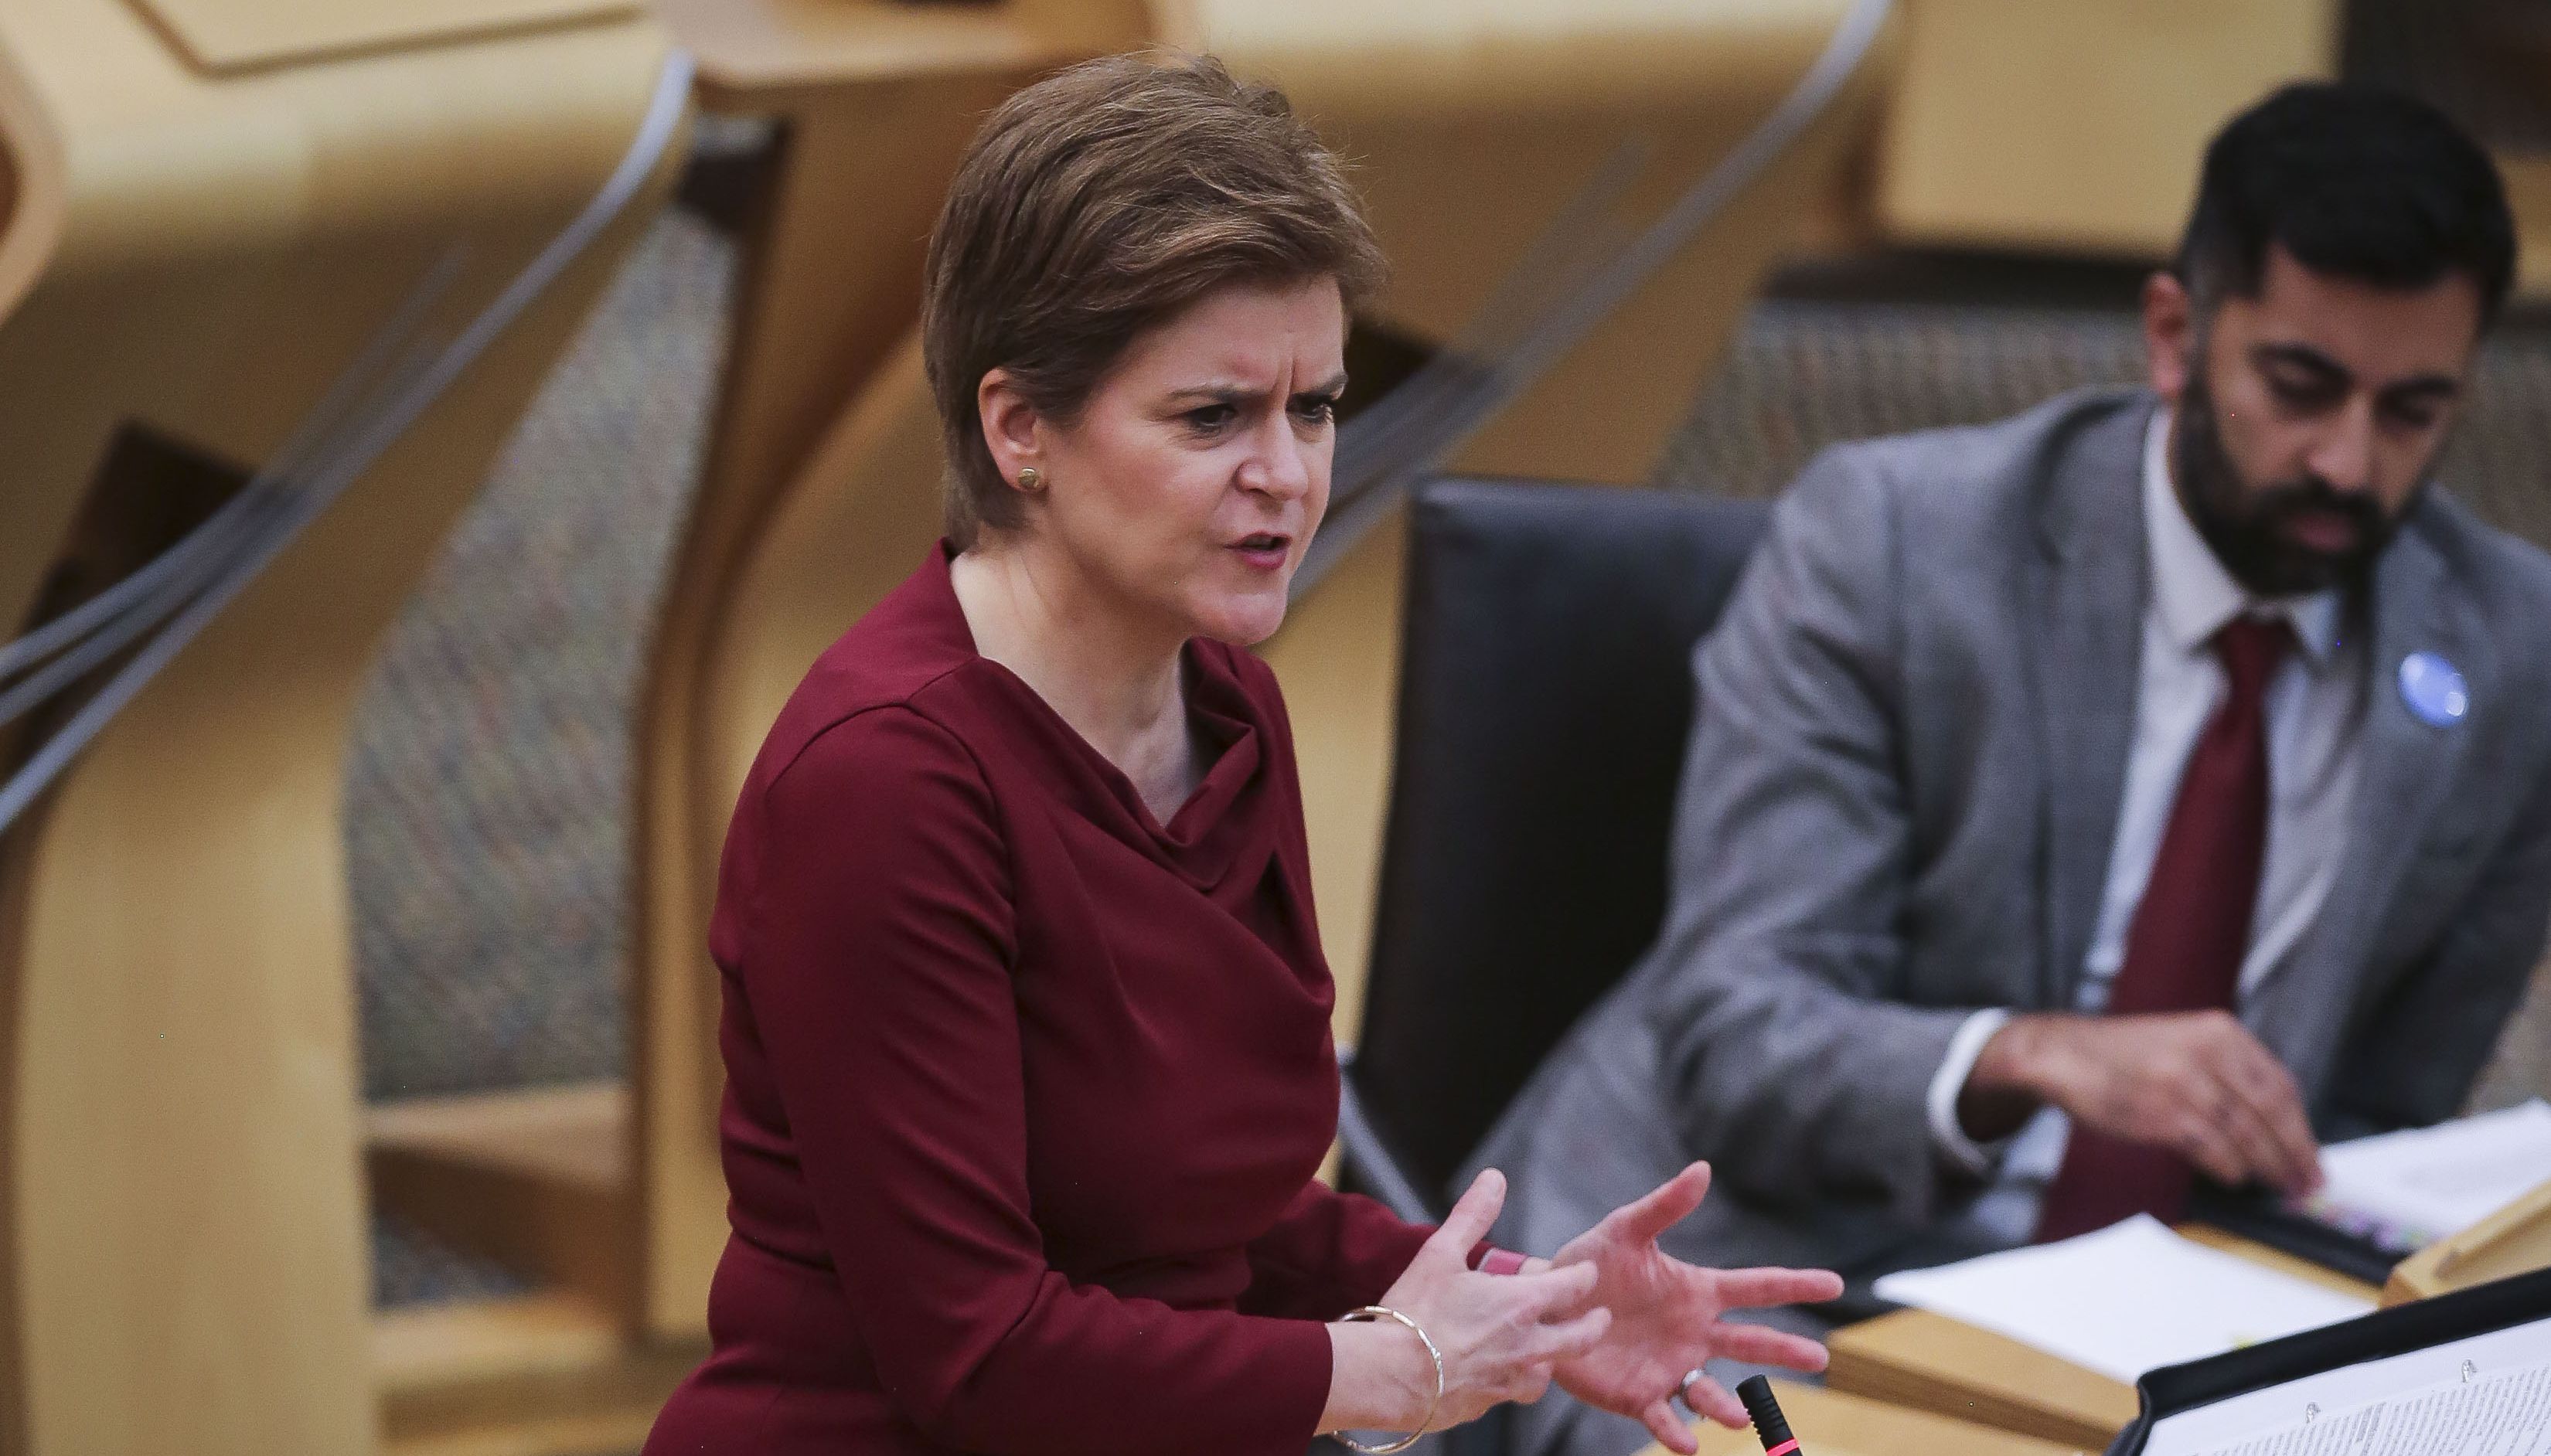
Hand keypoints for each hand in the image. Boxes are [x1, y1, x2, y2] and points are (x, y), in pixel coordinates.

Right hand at [1332, 1170, 1611, 1435]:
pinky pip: (1510, 1393)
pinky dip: (1511, 1382)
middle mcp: (1526, 1345)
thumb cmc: (1415, 1312)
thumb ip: (1471, 1215)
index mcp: (1521, 1303)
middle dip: (1594, 1326)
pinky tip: (1496, 1375)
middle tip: (1600, 1319)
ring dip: (1551, 1360)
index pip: (1574, 1286)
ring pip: (1547, 1374)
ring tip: (1546, 1353)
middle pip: (1580, 1339)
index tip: (1587, 1272)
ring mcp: (1508, 1380)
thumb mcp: (1440, 1252)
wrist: (1390, 1377)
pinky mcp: (1486, 1405)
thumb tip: (1494, 1179)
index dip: (1584, 1276)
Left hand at [1546, 1163, 1841, 1453]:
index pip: (1755, 1288)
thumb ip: (1664, 1206)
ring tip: (1740, 1417)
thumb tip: (1703, 1169)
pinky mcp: (1640, 1396)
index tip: (1833, 1283)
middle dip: (1784, 1350)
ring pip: (1710, 1391)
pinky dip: (1678, 1433)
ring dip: (1727, 1406)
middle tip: (1820, 1358)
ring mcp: (1671, 1368)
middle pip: (1749, 1343)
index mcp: (1696, 1292)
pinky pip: (1664, 1418)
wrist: (1544, 1304)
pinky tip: (1691, 1445)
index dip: (1794, 1285)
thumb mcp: (1623, 1231)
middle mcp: (1693, 1334)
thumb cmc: (1588, 1264)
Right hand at [1964, 1011, 2322, 1194]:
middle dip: (2295, 1153)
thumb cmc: (2125, 1057)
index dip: (2302, 1128)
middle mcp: (2207, 1051)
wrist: (2064, 1055)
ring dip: (2268, 1167)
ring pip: (2246, 1133)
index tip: (2312, 1157)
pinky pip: (2211, 1148)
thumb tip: (2276, 1126)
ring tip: (2279, 1187)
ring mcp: (2183, 1081)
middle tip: (2306, 1183)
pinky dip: (2229, 1168)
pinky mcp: (2160, 1111)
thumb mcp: (2185, 1043)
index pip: (2280, 1084)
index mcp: (2220, 1032)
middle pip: (2271, 1111)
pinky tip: (2235, 1178)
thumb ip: (2229, 1072)